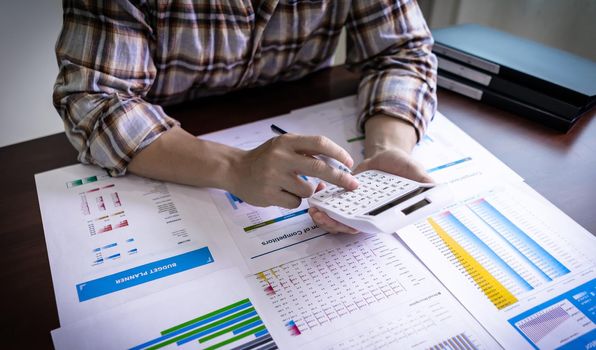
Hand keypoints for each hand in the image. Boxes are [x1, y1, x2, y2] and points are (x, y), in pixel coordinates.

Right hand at [228, 134, 358, 208]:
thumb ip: (307, 154)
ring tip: (292, 185)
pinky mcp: (268, 194)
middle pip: (319, 168)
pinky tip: (281, 193)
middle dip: (340, 178)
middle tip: (353, 185)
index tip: (349, 163)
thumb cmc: (265, 158)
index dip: (338, 153)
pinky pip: (295, 202)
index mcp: (287, 141)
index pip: (319, 143)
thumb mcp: (284, 147)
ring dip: (308, 191)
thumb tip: (333, 171)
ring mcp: (273, 176)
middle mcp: (280, 157)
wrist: (235, 170)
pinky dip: (294, 200)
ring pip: (308, 189)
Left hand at [310, 148, 432, 233]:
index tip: (344, 225)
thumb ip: (423, 180)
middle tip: (321, 216)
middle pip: (347, 226)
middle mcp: (367, 213)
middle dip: (332, 224)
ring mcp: (354, 206)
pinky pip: (330, 205)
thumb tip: (434, 187)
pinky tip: (317, 193)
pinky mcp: (344, 197)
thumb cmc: (402, 166)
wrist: (387, 155)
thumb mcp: (414, 171)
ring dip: (323, 217)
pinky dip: (321, 202)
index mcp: (383, 213)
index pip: (368, 227)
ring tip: (313, 208)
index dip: (354, 228)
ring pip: (336, 219)